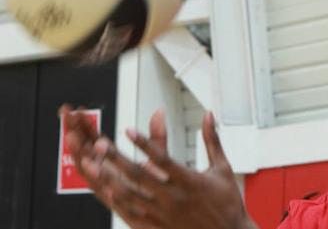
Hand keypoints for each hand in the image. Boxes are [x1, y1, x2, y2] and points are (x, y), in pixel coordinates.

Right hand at [60, 105, 169, 228]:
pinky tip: (90, 167)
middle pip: (85, 151)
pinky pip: (104, 191)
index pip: (93, 140)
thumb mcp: (158, 159)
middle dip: (74, 132)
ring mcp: (110, 189)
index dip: (84, 125)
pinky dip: (97, 180)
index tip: (75, 109)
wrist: (171, 218)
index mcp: (113, 165)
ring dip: (79, 153)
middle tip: (67, 115)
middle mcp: (107, 177)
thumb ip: (155, 138)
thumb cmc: (162, 191)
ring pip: (89, 170)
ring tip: (72, 136)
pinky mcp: (118, 203)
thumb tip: (159, 112)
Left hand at [60, 105, 256, 228]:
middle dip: (117, 158)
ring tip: (93, 165)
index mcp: (189, 181)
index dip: (144, 143)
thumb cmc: (228, 202)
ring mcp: (163, 214)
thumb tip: (208, 114)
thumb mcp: (223, 168)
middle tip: (100, 144)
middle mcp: (173, 197)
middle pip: (139, 176)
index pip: (162, 159)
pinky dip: (118, 201)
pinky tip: (106, 190)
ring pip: (130, 195)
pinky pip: (132, 213)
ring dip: (109, 179)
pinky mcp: (158, 227)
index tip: (128, 130)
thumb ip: (212, 140)